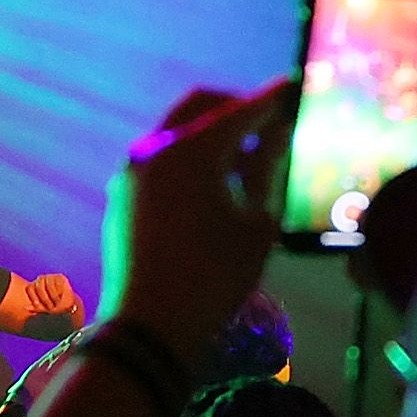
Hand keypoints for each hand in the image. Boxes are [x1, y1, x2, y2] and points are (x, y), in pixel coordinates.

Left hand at [106, 76, 297, 365]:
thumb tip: (275, 137)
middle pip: (198, 105)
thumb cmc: (213, 276)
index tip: (294, 87)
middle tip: (269, 121)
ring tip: (247, 158)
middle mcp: (153, 150)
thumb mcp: (256, 224)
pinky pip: (160, 158)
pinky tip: (214, 185)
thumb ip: (265, 170)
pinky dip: (190, 157)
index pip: (239, 111)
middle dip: (235, 107)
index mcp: (189, 151)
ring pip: (176, 131)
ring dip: (211, 133)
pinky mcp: (122, 197)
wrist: (147, 328)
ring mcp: (131, 173)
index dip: (272, 99)